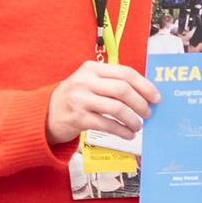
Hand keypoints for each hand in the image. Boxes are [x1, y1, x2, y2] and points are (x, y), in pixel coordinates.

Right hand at [46, 61, 161, 143]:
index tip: (156, 97)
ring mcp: (80, 99)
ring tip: (138, 126)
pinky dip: (122, 131)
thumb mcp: (90, 81)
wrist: (46, 113)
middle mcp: (85, 81)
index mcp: (92, 68)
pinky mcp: (78, 118)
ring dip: (132, 119)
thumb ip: (113, 82)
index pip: (125, 73)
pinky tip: (128, 134)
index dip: (144, 85)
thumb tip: (146, 93)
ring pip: (117, 108)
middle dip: (140, 103)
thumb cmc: (75, 97)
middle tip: (148, 113)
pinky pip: (107, 124)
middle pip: (123, 89)